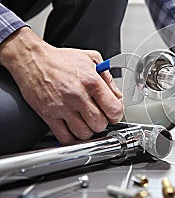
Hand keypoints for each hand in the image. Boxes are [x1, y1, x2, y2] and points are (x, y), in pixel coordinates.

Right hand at [0, 27, 123, 143]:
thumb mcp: (92, 59)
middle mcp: (77, 95)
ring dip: (88, 131)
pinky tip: (74, 129)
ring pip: (84, 133)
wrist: (32, 59)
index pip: (113, 108)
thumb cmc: (61, 60)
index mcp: (91, 81)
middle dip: (103, 123)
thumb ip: (108, 79)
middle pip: (99, 124)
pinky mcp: (48, 115)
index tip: (114, 114)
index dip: (117, 114)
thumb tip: (118, 96)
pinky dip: (72, 138)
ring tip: (86, 122)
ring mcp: (62, 107)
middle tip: (99, 117)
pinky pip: (65, 136)